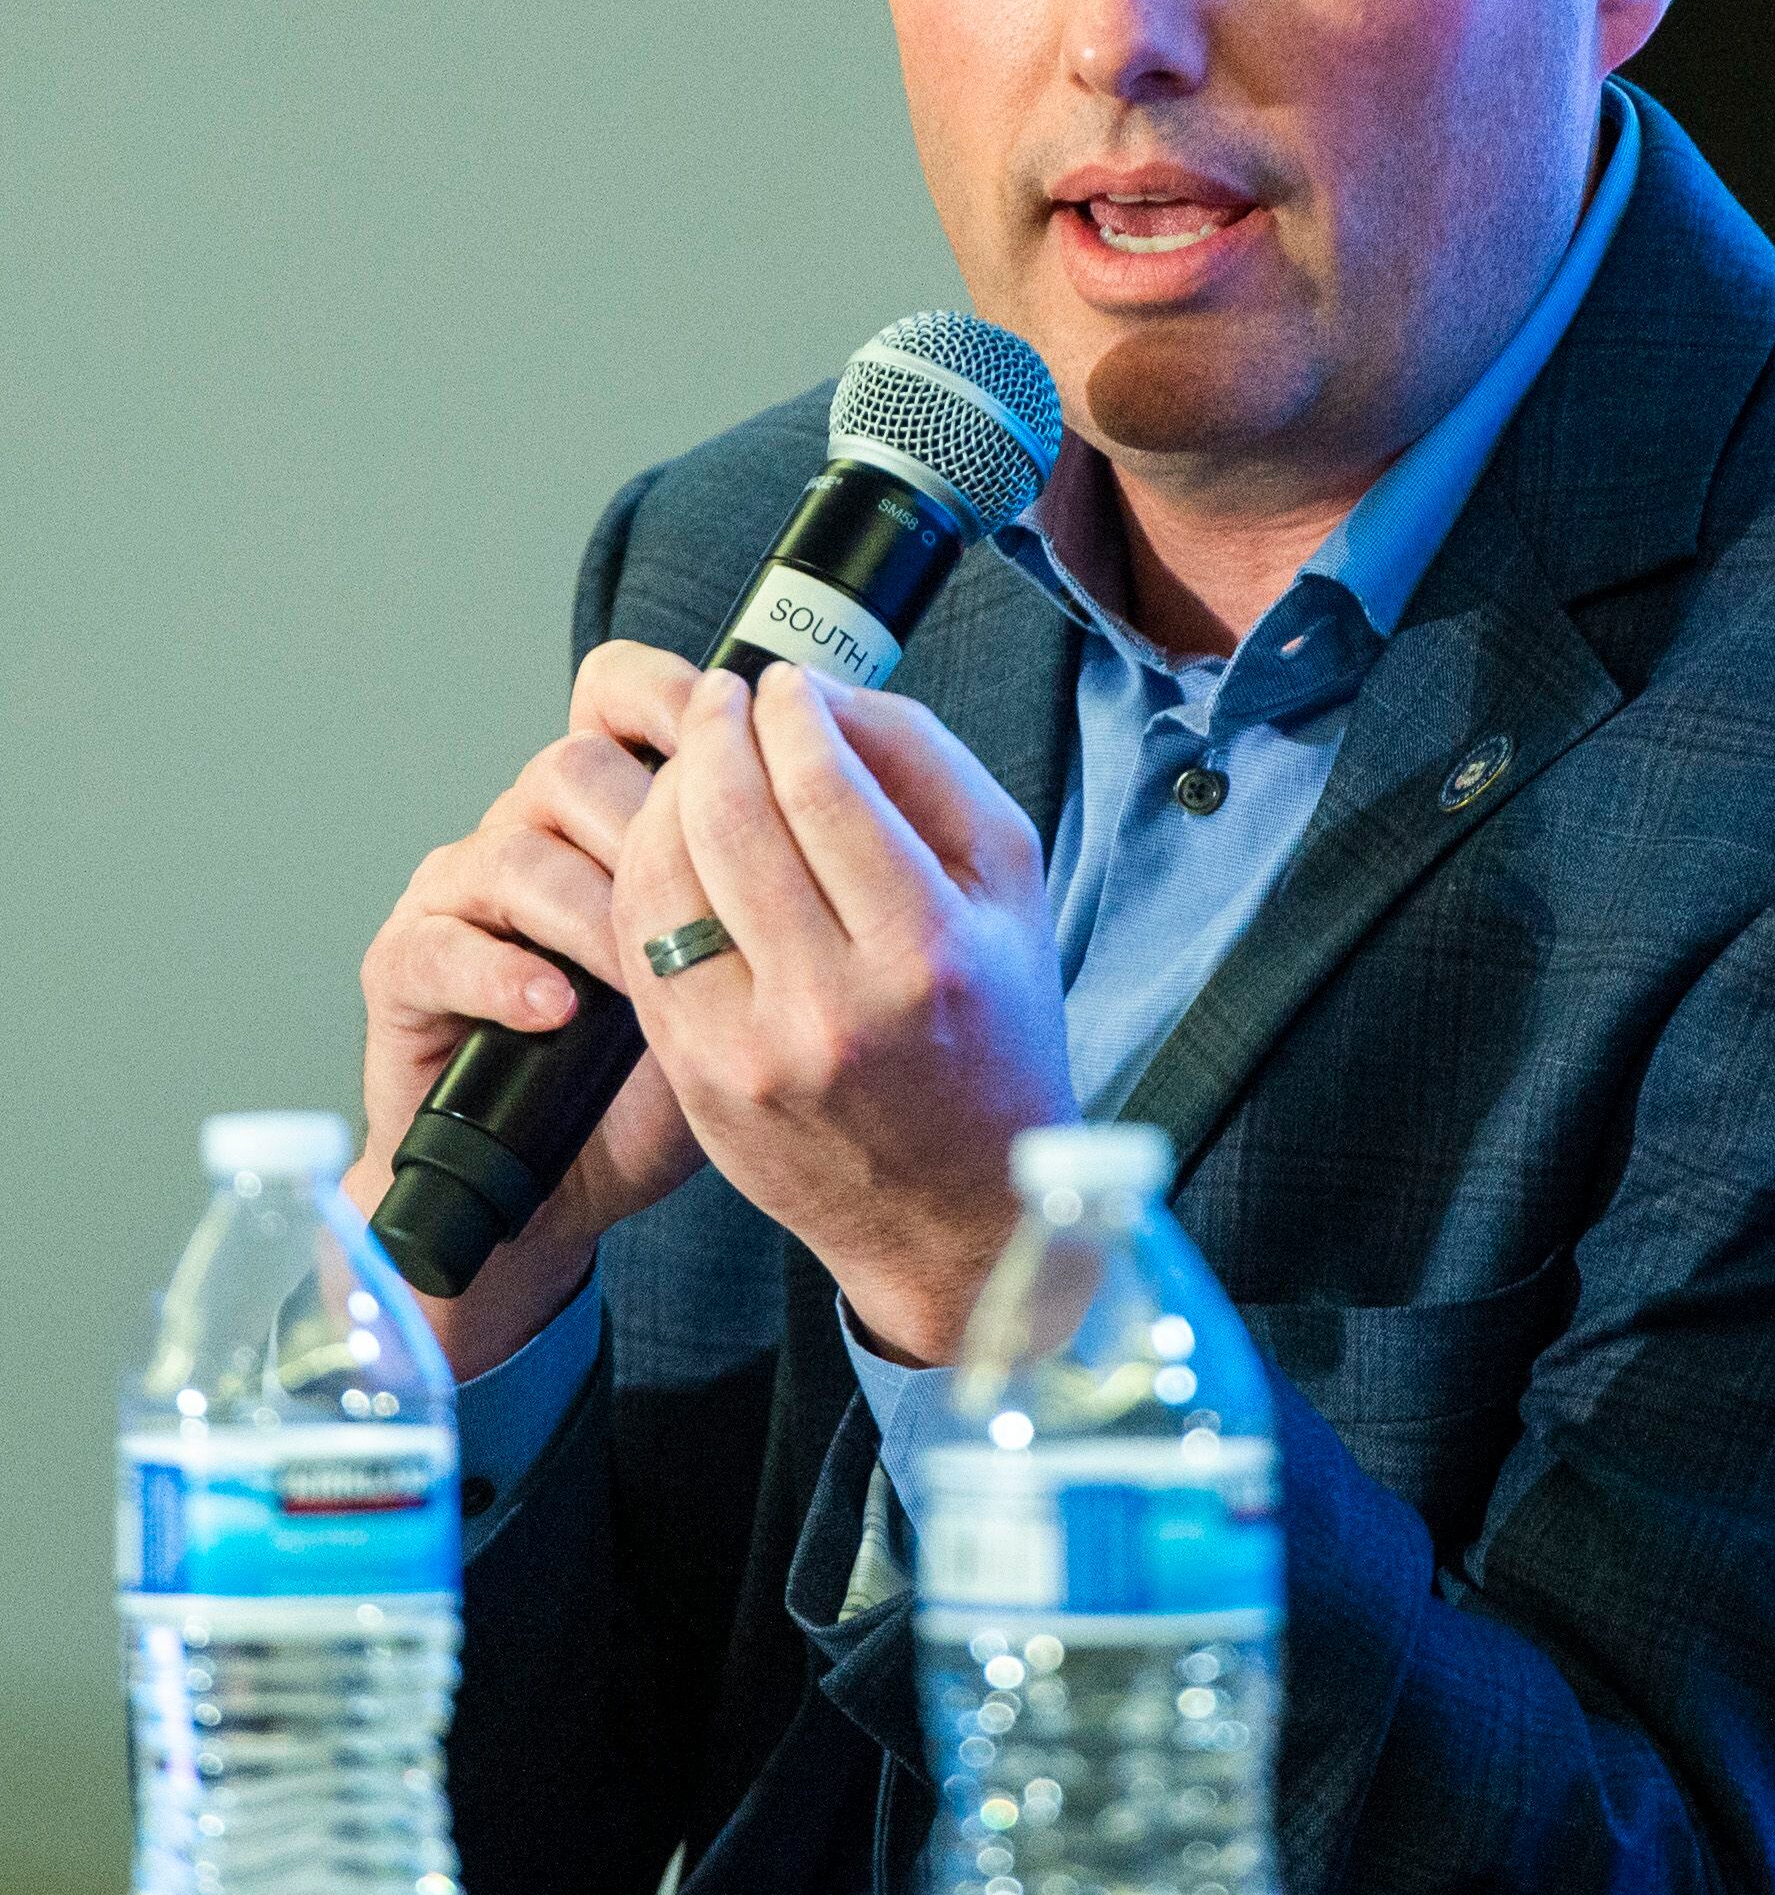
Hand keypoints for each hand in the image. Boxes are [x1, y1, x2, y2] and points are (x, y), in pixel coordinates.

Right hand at [345, 640, 709, 1376]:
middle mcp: (530, 826)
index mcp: (610, 802)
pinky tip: (562, 1010)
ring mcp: (460, 891)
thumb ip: (778, 885)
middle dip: (652, 828)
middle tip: (719, 904)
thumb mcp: (751, 975)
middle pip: (575, 766)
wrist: (551, 1183)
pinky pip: (441, 944)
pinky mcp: (405, 967)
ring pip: (517, 851)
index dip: (670, 697)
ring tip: (646, 979)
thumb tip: (840, 802)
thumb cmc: (665, 1078)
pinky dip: (506, 975)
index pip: (618, 692)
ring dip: (593, 913)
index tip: (744, 725)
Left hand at [611, 662, 1076, 1362]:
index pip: (825, 786)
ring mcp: (755, 1048)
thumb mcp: (1011, 886)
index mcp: (929, 947)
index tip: (782, 684)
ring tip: (691, 761)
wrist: (957, 1210)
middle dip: (713, 732)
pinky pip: (642, 944)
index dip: (790, 711)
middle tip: (718, 697)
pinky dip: (645, 872)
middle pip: (733, 818)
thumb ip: (927, 768)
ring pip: (666, 875)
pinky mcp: (700, 1078)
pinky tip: (670, 840)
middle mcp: (837, 1004)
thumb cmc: (994, 1034)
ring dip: (665, 792)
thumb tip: (826, 694)